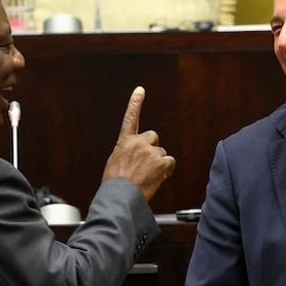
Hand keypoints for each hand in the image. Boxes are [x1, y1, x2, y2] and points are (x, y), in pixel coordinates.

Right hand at [102, 86, 175, 200]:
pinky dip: (166, 170)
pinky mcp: (162, 162)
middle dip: (153, 148)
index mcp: (124, 142)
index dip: (135, 103)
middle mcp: (139, 143)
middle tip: (146, 164)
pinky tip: (156, 178)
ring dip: (158, 163)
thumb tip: (135, 158)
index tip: (140, 90)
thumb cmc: (115, 183)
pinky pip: (170, 163)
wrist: (121, 195)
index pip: (130, 118)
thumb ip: (127, 154)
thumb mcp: (115, 163)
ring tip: (147, 176)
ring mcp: (151, 151)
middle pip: (153, 137)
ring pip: (162, 153)